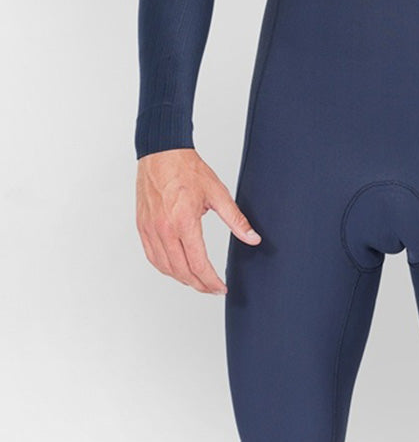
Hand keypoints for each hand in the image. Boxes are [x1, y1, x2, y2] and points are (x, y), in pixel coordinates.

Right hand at [136, 147, 261, 294]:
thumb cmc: (187, 169)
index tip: (221, 288)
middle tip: (213, 289)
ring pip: (165, 268)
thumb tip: (252, 238)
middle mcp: (164, 229)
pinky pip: (152, 257)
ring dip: (182, 279)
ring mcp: (150, 230)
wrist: (162, 153)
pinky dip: (165, 268)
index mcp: (184, 222)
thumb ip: (236, 219)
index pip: (198, 264)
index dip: (211, 281)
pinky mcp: (142, 227)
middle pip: (181, 271)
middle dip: (199, 285)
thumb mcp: (218, 193)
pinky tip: (177, 269)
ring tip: (198, 281)